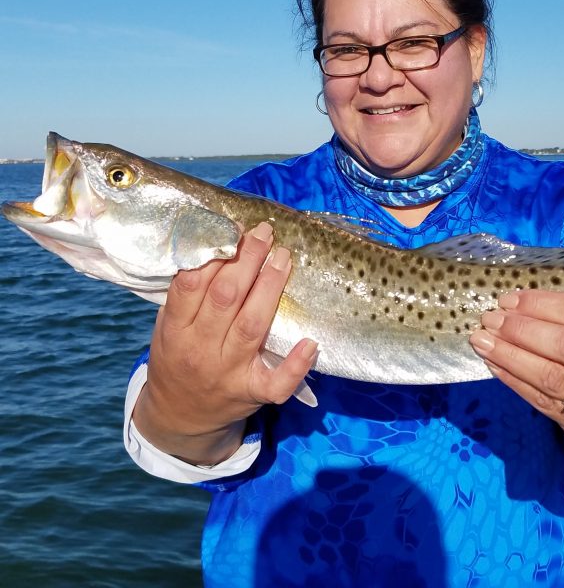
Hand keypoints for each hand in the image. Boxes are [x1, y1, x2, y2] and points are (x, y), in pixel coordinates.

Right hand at [132, 222, 317, 464]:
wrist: (180, 418)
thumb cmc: (178, 357)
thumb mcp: (167, 327)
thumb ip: (187, 294)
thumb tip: (217, 243)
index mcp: (175, 331)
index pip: (191, 285)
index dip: (213, 253)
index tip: (232, 229)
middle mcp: (201, 351)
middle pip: (225, 299)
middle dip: (247, 260)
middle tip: (264, 233)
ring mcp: (228, 373)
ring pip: (252, 326)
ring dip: (270, 287)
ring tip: (283, 257)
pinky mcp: (253, 394)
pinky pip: (277, 383)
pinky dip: (296, 364)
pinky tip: (310, 342)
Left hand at [469, 290, 563, 453]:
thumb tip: (522, 303)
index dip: (542, 304)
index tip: (510, 299)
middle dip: (523, 330)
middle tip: (492, 318)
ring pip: (551, 377)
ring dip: (510, 356)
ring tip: (482, 340)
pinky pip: (542, 401)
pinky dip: (513, 380)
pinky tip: (493, 364)